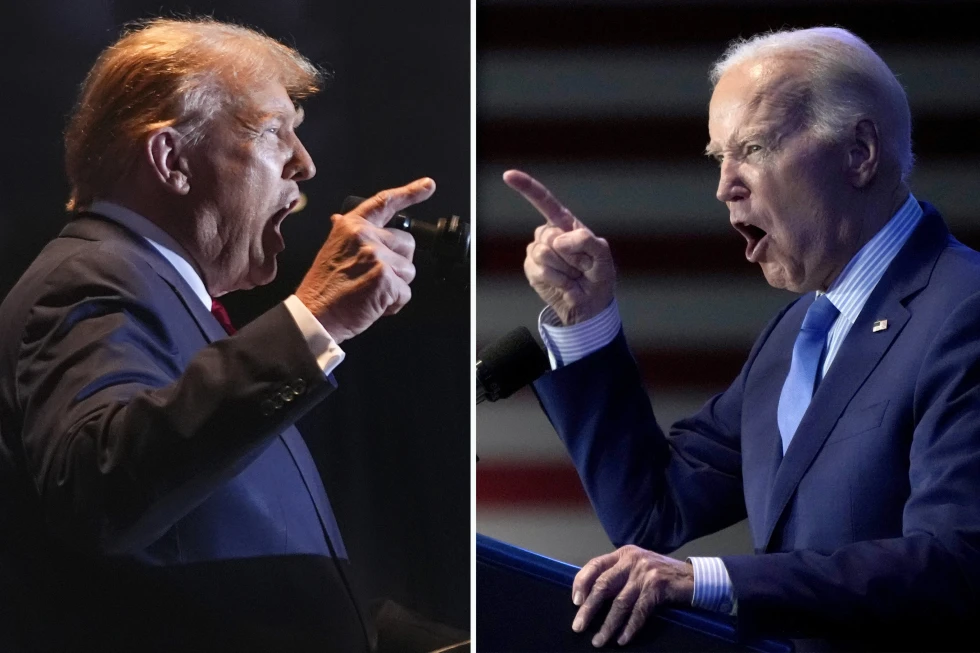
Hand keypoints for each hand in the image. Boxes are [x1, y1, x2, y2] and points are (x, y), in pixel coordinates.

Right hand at [296, 177, 434, 342]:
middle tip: (374, 278)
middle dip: (398, 264)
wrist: (314, 314)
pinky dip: (394, 303)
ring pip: (409, 270)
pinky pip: (406, 292)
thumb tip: (342, 219)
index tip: (428, 185)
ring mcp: (376, 255)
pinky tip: (373, 304)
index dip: (410, 193)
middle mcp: (365, 236)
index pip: (384, 202)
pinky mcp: (385, 278)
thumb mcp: (332, 250)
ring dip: (396, 285)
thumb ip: (348, 236)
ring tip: (370, 291)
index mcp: (351, 226)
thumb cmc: (323, 288)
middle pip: (407, 244)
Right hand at [503, 169, 614, 324]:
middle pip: (549, 234)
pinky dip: (556, 279)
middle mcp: (549, 234)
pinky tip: (564, 284)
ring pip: (543, 253)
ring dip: (564, 269)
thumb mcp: (603, 256)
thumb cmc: (598, 275)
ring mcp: (537, 252)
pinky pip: (538, 269)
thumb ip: (587, 241)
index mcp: (565, 224)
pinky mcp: (531, 269)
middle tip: (582, 266)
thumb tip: (559, 239)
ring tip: (573, 275)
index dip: (526, 187)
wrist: (590, 304)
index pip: (544, 201)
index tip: (508, 175)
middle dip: (570, 254)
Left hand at [571, 545, 694, 647]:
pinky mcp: (658, 586)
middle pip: (603, 585)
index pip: (595, 565)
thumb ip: (618, 575)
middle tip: (578, 626)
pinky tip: (622, 640)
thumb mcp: (638, 567)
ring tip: (598, 641)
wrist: (694, 578)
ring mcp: (645, 572)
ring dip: (607, 625)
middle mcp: (632, 560)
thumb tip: (591, 597)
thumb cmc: (662, 576)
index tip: (575, 602)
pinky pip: (639, 611)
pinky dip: (629, 628)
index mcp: (623, 554)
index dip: (581, 583)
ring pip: (620, 603)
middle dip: (589, 609)